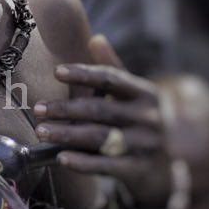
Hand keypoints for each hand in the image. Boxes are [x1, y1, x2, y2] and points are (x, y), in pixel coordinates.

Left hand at [34, 35, 170, 208]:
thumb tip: (96, 39)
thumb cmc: (141, 122)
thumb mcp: (135, 95)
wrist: (169, 167)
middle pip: (101, 109)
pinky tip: (61, 157)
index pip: (112, 78)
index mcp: (146, 93)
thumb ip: (114, 69)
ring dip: (67, 134)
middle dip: (66, 109)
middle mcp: (149, 117)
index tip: (56, 72)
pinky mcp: (139, 170)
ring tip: (42, 131)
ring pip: (100, 137)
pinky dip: (82, 162)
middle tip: (39, 109)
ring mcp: (145, 145)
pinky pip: (106, 165)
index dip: (84, 74)